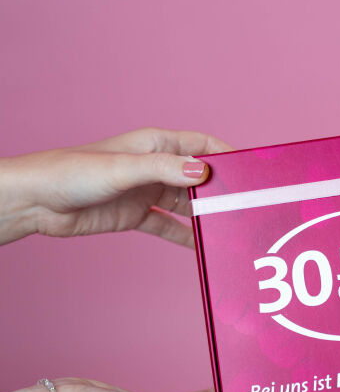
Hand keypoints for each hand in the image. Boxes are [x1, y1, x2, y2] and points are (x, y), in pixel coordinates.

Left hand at [0, 128, 231, 246]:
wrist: (37, 202)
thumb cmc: (72, 172)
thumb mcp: (124, 169)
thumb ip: (166, 170)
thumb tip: (205, 172)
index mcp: (156, 145)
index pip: (202, 145)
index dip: (227, 156)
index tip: (249, 171)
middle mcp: (155, 167)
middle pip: (199, 177)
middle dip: (221, 190)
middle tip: (243, 206)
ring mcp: (147, 192)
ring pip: (187, 204)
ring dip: (205, 215)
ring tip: (227, 228)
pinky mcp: (137, 215)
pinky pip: (169, 226)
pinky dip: (185, 236)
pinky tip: (201, 247)